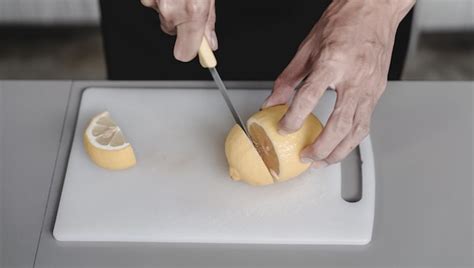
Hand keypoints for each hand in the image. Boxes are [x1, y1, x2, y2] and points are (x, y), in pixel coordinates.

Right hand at [141, 0, 216, 60]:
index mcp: (192, 11)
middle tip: (190, 4)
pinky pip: (154, 2)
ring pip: (163, 15)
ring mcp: (155, 1)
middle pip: (172, 31)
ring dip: (171, 6)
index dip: (191, 51)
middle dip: (181, 21)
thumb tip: (209, 42)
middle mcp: (171, 10)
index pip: (185, 52)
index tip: (196, 49)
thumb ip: (208, 22)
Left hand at [262, 0, 414, 167]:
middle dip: (322, 147)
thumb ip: (289, 78)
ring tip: (323, 161)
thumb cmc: (343, 21)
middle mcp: (355, 77)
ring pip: (357, 129)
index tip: (284, 129)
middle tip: (306, 157)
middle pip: (339, 123)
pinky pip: (366, 122)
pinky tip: (340, 146)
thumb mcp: (308, 47)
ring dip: (339, 151)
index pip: (310, 97)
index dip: (294, 117)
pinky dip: (352, 139)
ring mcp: (370, 86)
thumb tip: (273, 101)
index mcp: (334, 61)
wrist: (374, 8)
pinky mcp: (378, 91)